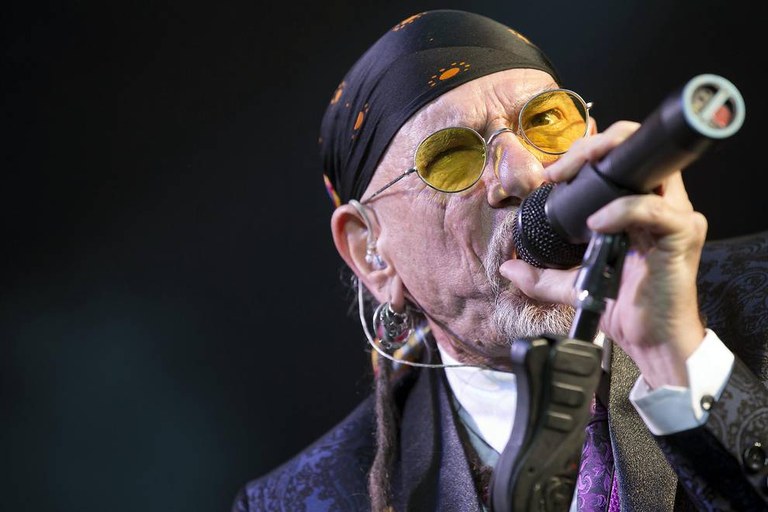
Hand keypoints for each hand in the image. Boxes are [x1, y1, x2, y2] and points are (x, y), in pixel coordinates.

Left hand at [500, 121, 706, 387]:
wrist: (650, 342)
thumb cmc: (623, 308)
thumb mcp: (574, 286)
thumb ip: (541, 275)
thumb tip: (507, 267)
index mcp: (638, 207)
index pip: (619, 158)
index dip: (586, 153)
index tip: (551, 174)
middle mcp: (661, 204)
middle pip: (634, 149)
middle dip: (593, 147)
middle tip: (558, 170)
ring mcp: (675, 217)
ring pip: (648, 168)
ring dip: (605, 164)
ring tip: (569, 180)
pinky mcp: (682, 235)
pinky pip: (651, 210)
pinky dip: (620, 211)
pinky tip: (596, 224)